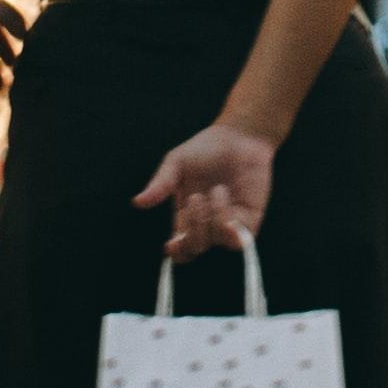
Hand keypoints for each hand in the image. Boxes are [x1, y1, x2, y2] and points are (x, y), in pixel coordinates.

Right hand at [132, 117, 276, 259]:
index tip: (172, 244)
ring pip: (217, 242)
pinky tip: (229, 210)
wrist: (238, 136)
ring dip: (214, 219)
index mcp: (185, 216)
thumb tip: (138, 202)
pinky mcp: (250, 219)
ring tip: (218, 190)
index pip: (180, 247)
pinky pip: (241, 239)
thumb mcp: (176, 162)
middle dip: (194, 227)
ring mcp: (229, 223)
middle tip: (197, 197)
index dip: (177, 251)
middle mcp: (206, 223)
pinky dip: (233, 231)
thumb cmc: (205, 148)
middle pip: (196, 248)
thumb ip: (160, 183)